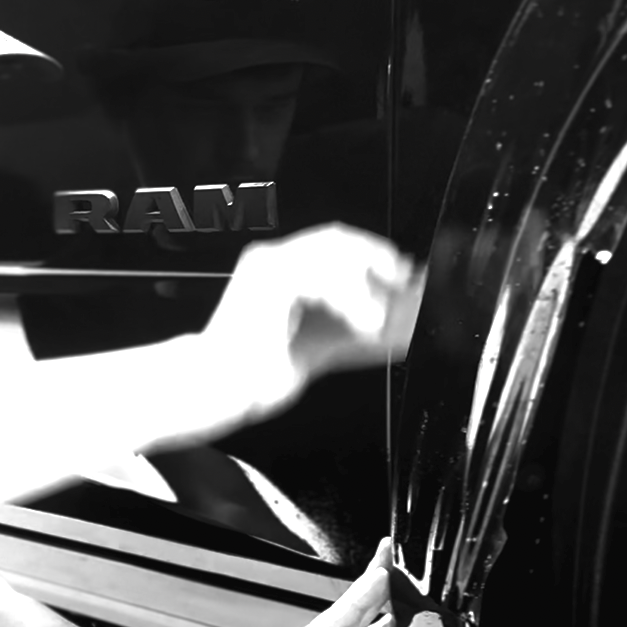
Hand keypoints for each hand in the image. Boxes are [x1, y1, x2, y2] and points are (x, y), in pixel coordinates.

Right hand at [205, 225, 424, 416]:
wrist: (221, 389)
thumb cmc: (261, 370)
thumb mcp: (326, 347)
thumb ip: (360, 335)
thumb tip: (405, 326)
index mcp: (284, 269)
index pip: (336, 243)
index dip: (374, 253)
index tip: (403, 275)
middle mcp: (273, 261)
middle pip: (335, 238)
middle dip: (375, 258)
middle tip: (400, 283)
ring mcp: (266, 268)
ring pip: (328, 252)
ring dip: (360, 287)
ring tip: (373, 323)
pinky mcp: (264, 282)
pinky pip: (315, 276)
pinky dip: (345, 299)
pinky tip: (357, 326)